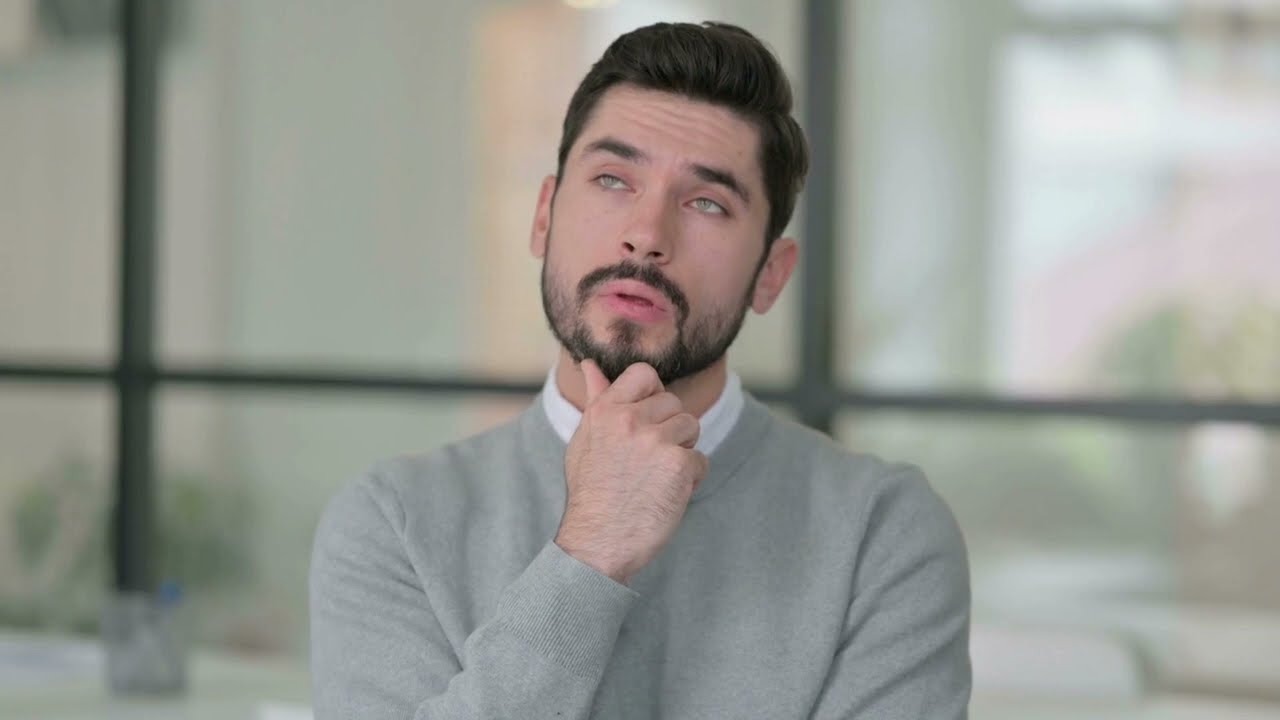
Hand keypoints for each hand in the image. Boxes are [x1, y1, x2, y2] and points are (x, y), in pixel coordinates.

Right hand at [554, 360, 707, 584]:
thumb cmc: (591, 494)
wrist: (597, 543)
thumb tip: (589, 364)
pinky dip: (691, 479)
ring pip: (691, 428)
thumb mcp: (584, 441)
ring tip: (656, 477)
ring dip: (682, 452)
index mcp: (606, 410)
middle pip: (674, 404)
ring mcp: (656, 441)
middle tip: (646, 463)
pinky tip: (667, 494)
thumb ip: (596, 399)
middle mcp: (630, 419)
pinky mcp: (679, 465)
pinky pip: (701, 460)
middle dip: (669, 430)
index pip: (644, 374)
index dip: (652, 395)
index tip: (646, 421)